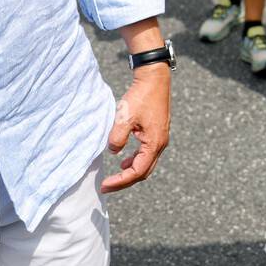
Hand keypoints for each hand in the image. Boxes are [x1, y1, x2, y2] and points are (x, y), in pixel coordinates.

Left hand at [102, 63, 170, 192]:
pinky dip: (135, 160)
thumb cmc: (141, 96)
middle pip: (144, 171)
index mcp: (154, 143)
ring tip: (115, 175)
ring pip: (146, 163)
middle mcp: (160, 143)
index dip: (120, 181)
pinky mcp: (157, 132)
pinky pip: (147, 153)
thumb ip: (117, 138)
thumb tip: (114, 152)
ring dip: (131, 171)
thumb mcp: (124, 117)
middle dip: (125, 181)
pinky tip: (125, 158)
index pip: (137, 172)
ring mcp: (160, 138)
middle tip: (107, 186)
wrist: (154, 78)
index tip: (105, 185)